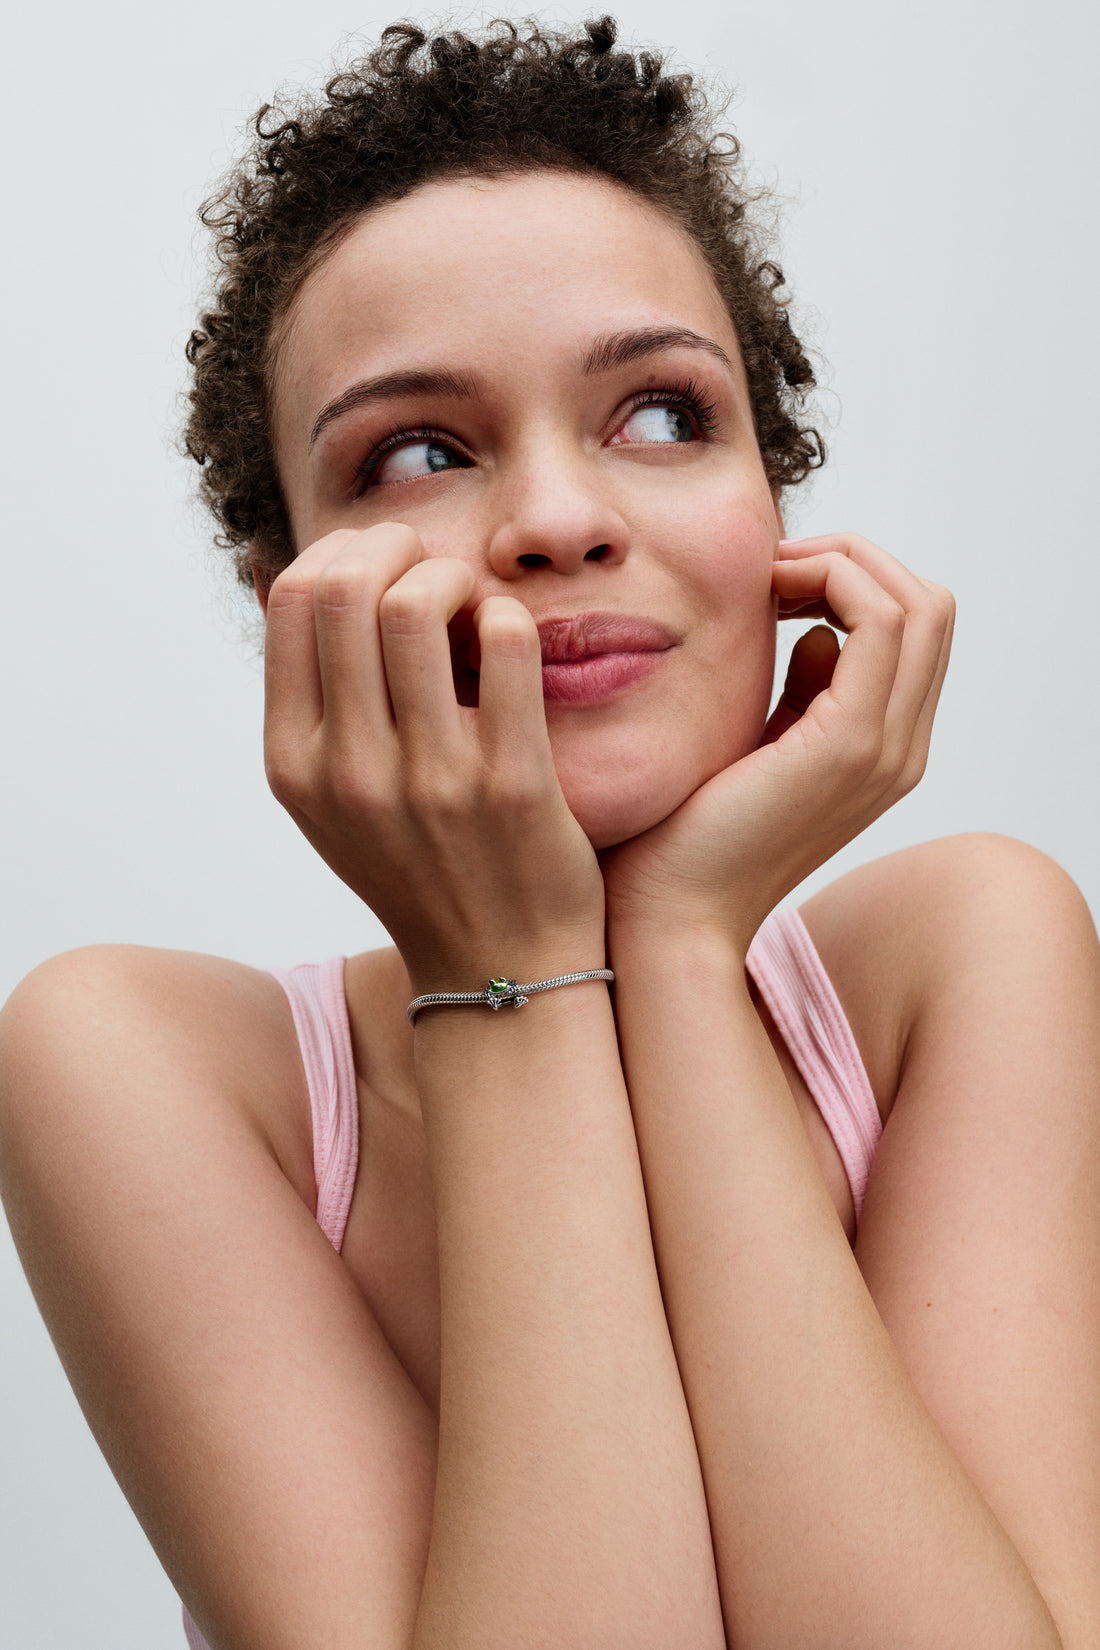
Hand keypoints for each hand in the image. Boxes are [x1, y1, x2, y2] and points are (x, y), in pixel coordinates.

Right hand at [261, 525, 604, 987]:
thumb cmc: (418, 866)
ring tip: (475, 606)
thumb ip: (307, 700)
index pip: (293, 599)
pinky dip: (509, 618)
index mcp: (295, 764)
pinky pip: (507, 647)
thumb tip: (276, 572)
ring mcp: (429, 781)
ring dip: (455, 579)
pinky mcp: (513, 787)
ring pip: (419, 607)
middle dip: (398, 547)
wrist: (496, 969)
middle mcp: (350, 772)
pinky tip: (513, 640)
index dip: (341, 551)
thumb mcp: (329, 798)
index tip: (383, 560)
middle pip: (348, 587)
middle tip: (434, 565)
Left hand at [600, 533, 953, 949]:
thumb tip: (817, 633)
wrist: (670, 918)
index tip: (776, 582)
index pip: (915, 631)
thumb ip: (800, 695)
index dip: (855, 580)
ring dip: (843, 562)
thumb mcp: (755, 748)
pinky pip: (877, 622)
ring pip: (918, 604)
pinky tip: (765, 595)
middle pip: (930, 607)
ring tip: (770, 577)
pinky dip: (829, 582)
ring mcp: (885, 750)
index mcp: (884, 751)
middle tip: (774, 567)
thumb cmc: (686, 839)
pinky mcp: (849, 745)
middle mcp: (901, 751)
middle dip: (854, 559)